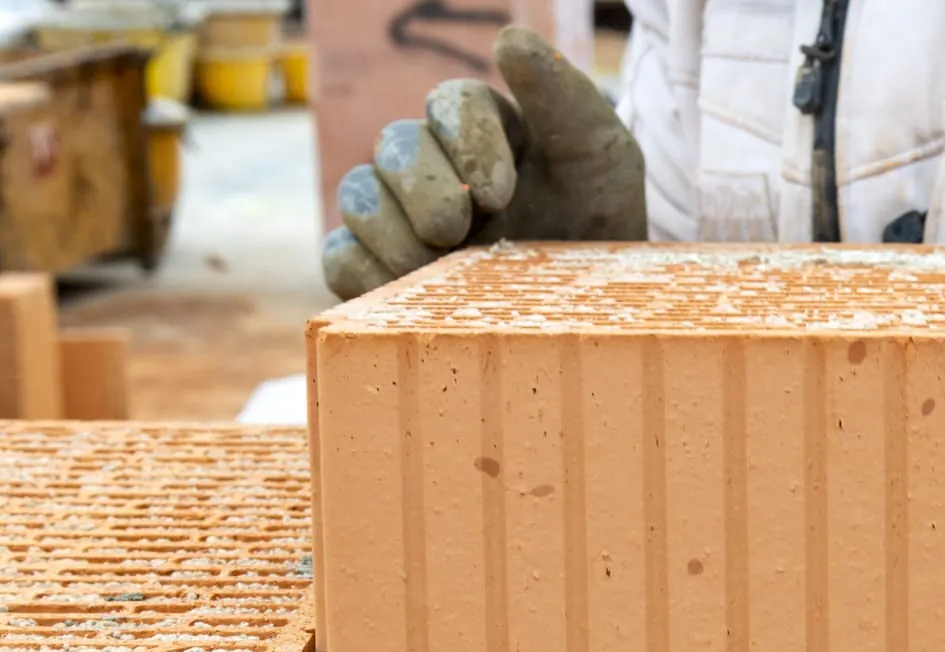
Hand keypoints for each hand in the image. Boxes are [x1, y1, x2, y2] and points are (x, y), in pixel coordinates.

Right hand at [321, 25, 644, 300]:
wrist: (592, 320)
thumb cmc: (601, 235)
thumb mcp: (603, 163)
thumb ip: (565, 98)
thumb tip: (509, 38)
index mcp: (485, 127)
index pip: (452, 102)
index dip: (466, 141)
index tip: (498, 192)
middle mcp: (433, 163)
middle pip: (395, 145)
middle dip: (423, 187)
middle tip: (457, 228)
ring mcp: (399, 216)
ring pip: (359, 197)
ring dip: (393, 232)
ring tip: (438, 270)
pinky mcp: (377, 270)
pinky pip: (341, 257)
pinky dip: (366, 272)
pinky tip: (407, 292)